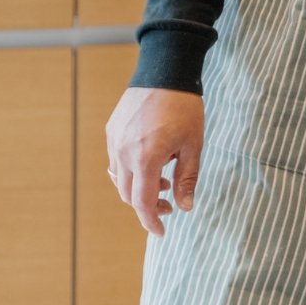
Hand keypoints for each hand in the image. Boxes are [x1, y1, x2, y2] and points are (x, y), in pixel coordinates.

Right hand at [107, 87, 205, 237]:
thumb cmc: (185, 108)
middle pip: (128, 195)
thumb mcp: (193, 145)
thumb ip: (187, 179)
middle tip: (168, 205)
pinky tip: (149, 163)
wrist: (165, 72)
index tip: (161, 231)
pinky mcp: (111, 131)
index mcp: (146, 158)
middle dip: (147, 206)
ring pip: (120, 179)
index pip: (142, 203)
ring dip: (138, 188)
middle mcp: (124, 153)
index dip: (151, 221)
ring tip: (162, 181)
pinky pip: (116, 161)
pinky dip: (130, 171)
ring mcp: (114, 142)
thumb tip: (185, 208)